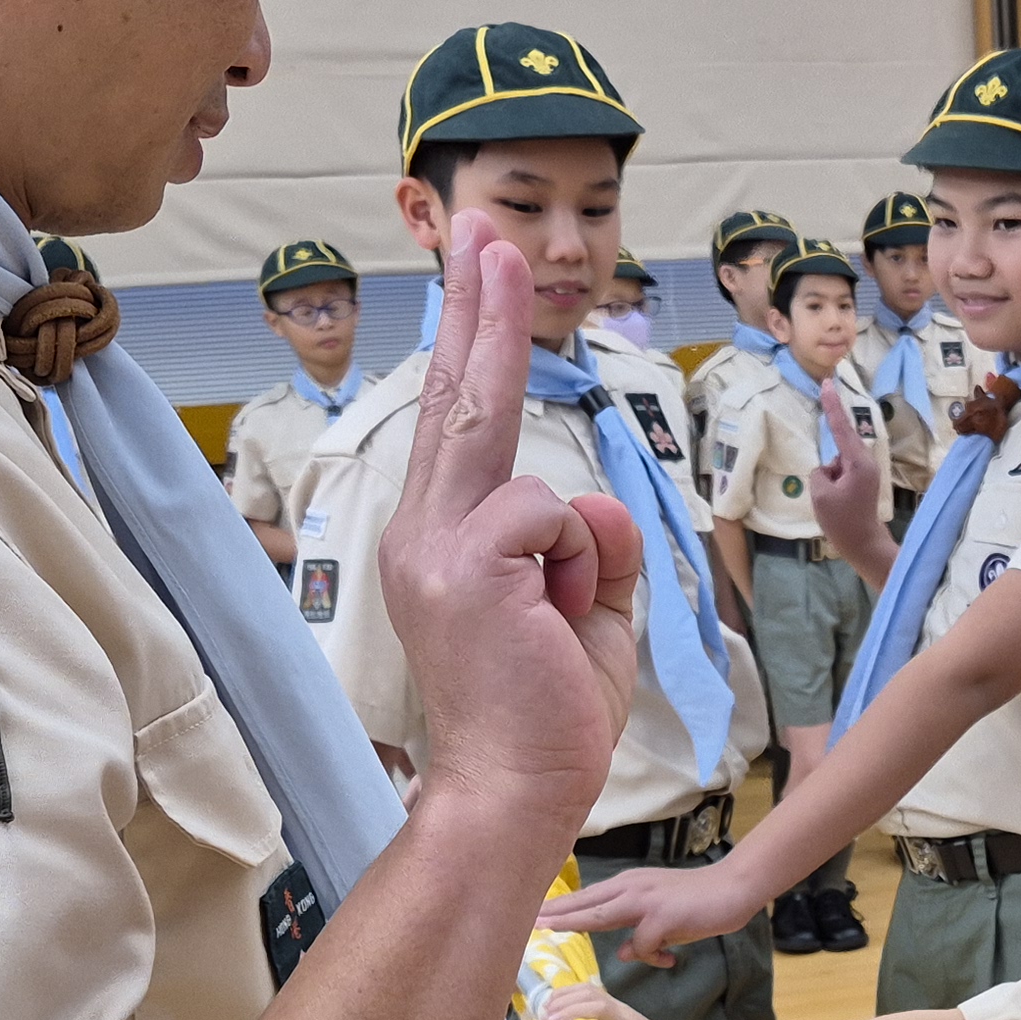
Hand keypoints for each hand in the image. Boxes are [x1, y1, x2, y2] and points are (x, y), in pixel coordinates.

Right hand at [381, 218, 644, 824]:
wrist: (512, 793)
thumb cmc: (547, 718)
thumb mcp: (591, 614)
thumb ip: (596, 547)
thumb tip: (598, 504)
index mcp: (440, 543)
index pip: (455, 423)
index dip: (467, 341)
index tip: (473, 271)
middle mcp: (422, 533)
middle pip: (462, 398)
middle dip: (480, 307)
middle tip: (484, 226)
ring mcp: (434, 546)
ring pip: (531, 471)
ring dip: (582, 556)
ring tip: (562, 627)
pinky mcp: (465, 564)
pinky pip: (560, 517)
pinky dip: (585, 570)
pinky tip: (558, 623)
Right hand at [541, 979, 689, 1019]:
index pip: (596, 1006)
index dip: (571, 1012)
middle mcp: (621, 1011)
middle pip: (588, 992)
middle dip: (562, 1000)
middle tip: (542, 1018)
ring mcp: (619, 1012)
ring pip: (588, 993)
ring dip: (565, 998)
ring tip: (545, 1013)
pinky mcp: (617, 1018)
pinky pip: (591, 1001)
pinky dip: (572, 1002)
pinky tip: (560, 1014)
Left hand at [543, 849, 771, 968]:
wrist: (733, 888)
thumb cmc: (700, 903)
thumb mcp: (664, 919)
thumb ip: (641, 932)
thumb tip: (625, 953)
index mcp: (629, 886)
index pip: (588, 898)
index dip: (561, 908)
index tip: (536, 916)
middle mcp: (631, 888)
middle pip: (584, 902)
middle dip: (553, 912)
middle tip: (525, 921)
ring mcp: (645, 900)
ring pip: (599, 914)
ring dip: (572, 922)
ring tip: (547, 929)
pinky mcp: (662, 916)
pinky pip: (644, 945)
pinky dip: (653, 957)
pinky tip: (670, 961)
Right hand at [810, 413, 892, 578]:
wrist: (864, 544)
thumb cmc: (843, 522)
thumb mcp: (820, 494)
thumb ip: (819, 472)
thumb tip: (828, 468)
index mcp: (857, 462)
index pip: (841, 428)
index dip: (832, 405)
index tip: (828, 383)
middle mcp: (866, 462)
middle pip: (839, 447)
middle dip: (829, 466)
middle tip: (827, 482)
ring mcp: (866, 471)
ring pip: (837, 463)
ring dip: (830, 478)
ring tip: (835, 503)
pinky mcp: (863, 480)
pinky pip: (840, 473)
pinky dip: (833, 484)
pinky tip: (838, 504)